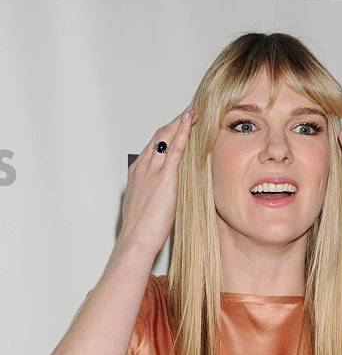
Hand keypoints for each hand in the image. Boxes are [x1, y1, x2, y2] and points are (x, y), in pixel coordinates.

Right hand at [117, 105, 198, 256]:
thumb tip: (164, 196)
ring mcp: (152, 171)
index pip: (153, 147)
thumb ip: (154, 195)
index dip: (166, 134)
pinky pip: (175, 149)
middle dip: (174, 124)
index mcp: (137, 174)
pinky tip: (190, 121)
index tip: (177, 127)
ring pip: (166, 138)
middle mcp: (142, 167)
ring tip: (193, 114)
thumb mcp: (145, 206)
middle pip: (159, 138)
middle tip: (188, 114)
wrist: (136, 240)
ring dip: (180, 123)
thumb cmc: (141, 230)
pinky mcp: (164, 177)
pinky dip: (183, 132)